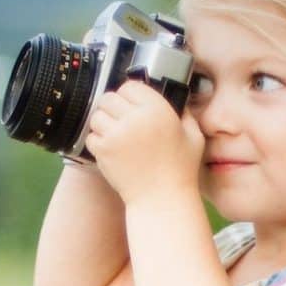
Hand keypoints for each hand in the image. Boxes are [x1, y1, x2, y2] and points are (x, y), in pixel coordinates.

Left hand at [84, 80, 204, 205]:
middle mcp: (135, 119)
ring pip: (97, 115)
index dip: (131, 94)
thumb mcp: (194, 136)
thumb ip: (185, 113)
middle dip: (114, 106)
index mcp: (157, 110)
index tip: (133, 104)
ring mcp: (116, 135)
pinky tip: (112, 148)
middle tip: (121, 118)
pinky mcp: (103, 151)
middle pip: (109, 97)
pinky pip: (91, 135)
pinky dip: (98, 140)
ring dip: (103, 122)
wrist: (162, 200)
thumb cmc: (180, 171)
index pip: (131, 86)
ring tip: (115, 133)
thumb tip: (177, 98)